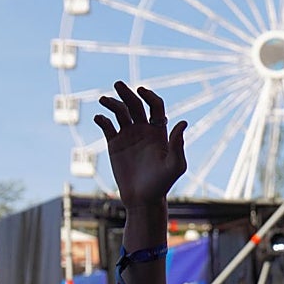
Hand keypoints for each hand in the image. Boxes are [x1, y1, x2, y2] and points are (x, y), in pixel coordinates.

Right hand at [94, 82, 187, 211]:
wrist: (143, 198)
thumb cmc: (163, 183)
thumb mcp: (175, 165)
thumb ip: (178, 144)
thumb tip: (183, 122)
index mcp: (159, 131)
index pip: (156, 106)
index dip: (150, 96)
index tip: (141, 91)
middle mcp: (144, 130)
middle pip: (135, 104)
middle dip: (127, 93)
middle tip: (118, 84)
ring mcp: (128, 136)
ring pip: (120, 112)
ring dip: (112, 103)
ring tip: (105, 100)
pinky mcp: (114, 144)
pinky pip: (107, 126)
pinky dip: (102, 119)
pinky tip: (100, 118)